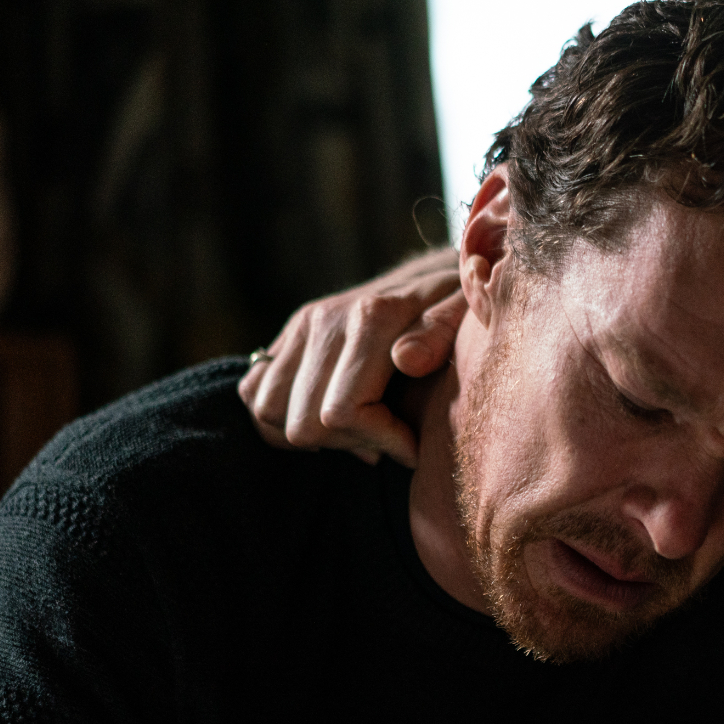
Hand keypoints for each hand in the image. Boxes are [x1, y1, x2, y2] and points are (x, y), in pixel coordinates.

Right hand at [239, 247, 468, 465]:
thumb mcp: (469, 312)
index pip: (343, 412)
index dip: (382, 442)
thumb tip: (405, 360)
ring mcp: (301, 326)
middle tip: (390, 440)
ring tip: (362, 431)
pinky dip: (284, 418)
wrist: (435, 277)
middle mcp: (325, 320)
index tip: (414, 446)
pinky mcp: (288, 335)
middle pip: (304, 423)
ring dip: (315, 436)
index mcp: (371, 317)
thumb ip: (441, 333)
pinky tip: (331, 419)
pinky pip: (254, 392)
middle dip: (352, 443)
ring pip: (270, 412)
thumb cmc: (460, 308)